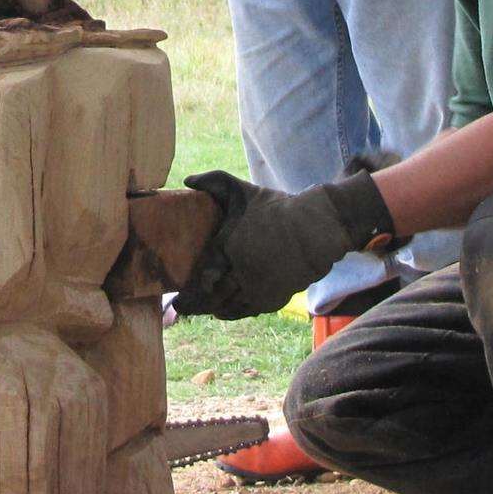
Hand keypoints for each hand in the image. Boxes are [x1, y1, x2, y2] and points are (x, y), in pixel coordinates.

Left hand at [172, 170, 397, 320]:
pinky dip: (231, 314)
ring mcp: (257, 285)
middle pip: (212, 295)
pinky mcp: (272, 298)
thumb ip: (214, 181)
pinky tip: (221, 313)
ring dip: (211, 310)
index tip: (175, 299)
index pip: (204, 274)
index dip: (188, 291)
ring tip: (198, 312)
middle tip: (180, 310)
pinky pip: (245, 311)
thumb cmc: (279, 209)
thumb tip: (187, 179)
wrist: (317, 229)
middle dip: (194, 305)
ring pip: (227, 305)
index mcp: (230, 244)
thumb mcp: (244, 190)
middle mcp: (241, 269)